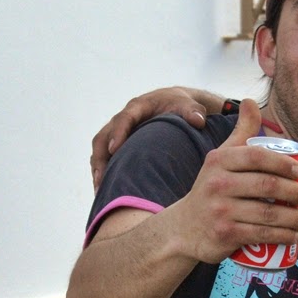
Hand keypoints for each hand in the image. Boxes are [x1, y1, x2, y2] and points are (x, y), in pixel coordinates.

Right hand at [91, 86, 221, 190]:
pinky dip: (104, 173)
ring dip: (98, 170)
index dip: (117, 133)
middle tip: (101, 179)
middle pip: (103, 138)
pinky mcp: (120, 144)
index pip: (123, 119)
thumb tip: (198, 121)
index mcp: (138, 108)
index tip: (114, 149)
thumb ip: (193, 112)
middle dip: (100, 158)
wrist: (176, 105)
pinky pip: (105, 158)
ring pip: (100, 150)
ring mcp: (119, 132)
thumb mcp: (189, 106)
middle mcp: (123, 119)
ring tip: (100, 191)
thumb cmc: (181, 106)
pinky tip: (106, 192)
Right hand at [169, 99, 297, 262]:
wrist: (184, 228)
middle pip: (267, 186)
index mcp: (219, 160)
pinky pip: (262, 235)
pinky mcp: (225, 234)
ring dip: (294, 218)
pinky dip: (283, 236)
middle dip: (295, 192)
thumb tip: (251, 101)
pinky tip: (294, 236)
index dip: (283, 162)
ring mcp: (221, 210)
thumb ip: (240, 132)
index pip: (257, 156)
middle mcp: (218, 184)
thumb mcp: (221, 158)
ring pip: (268, 214)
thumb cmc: (212, 188)